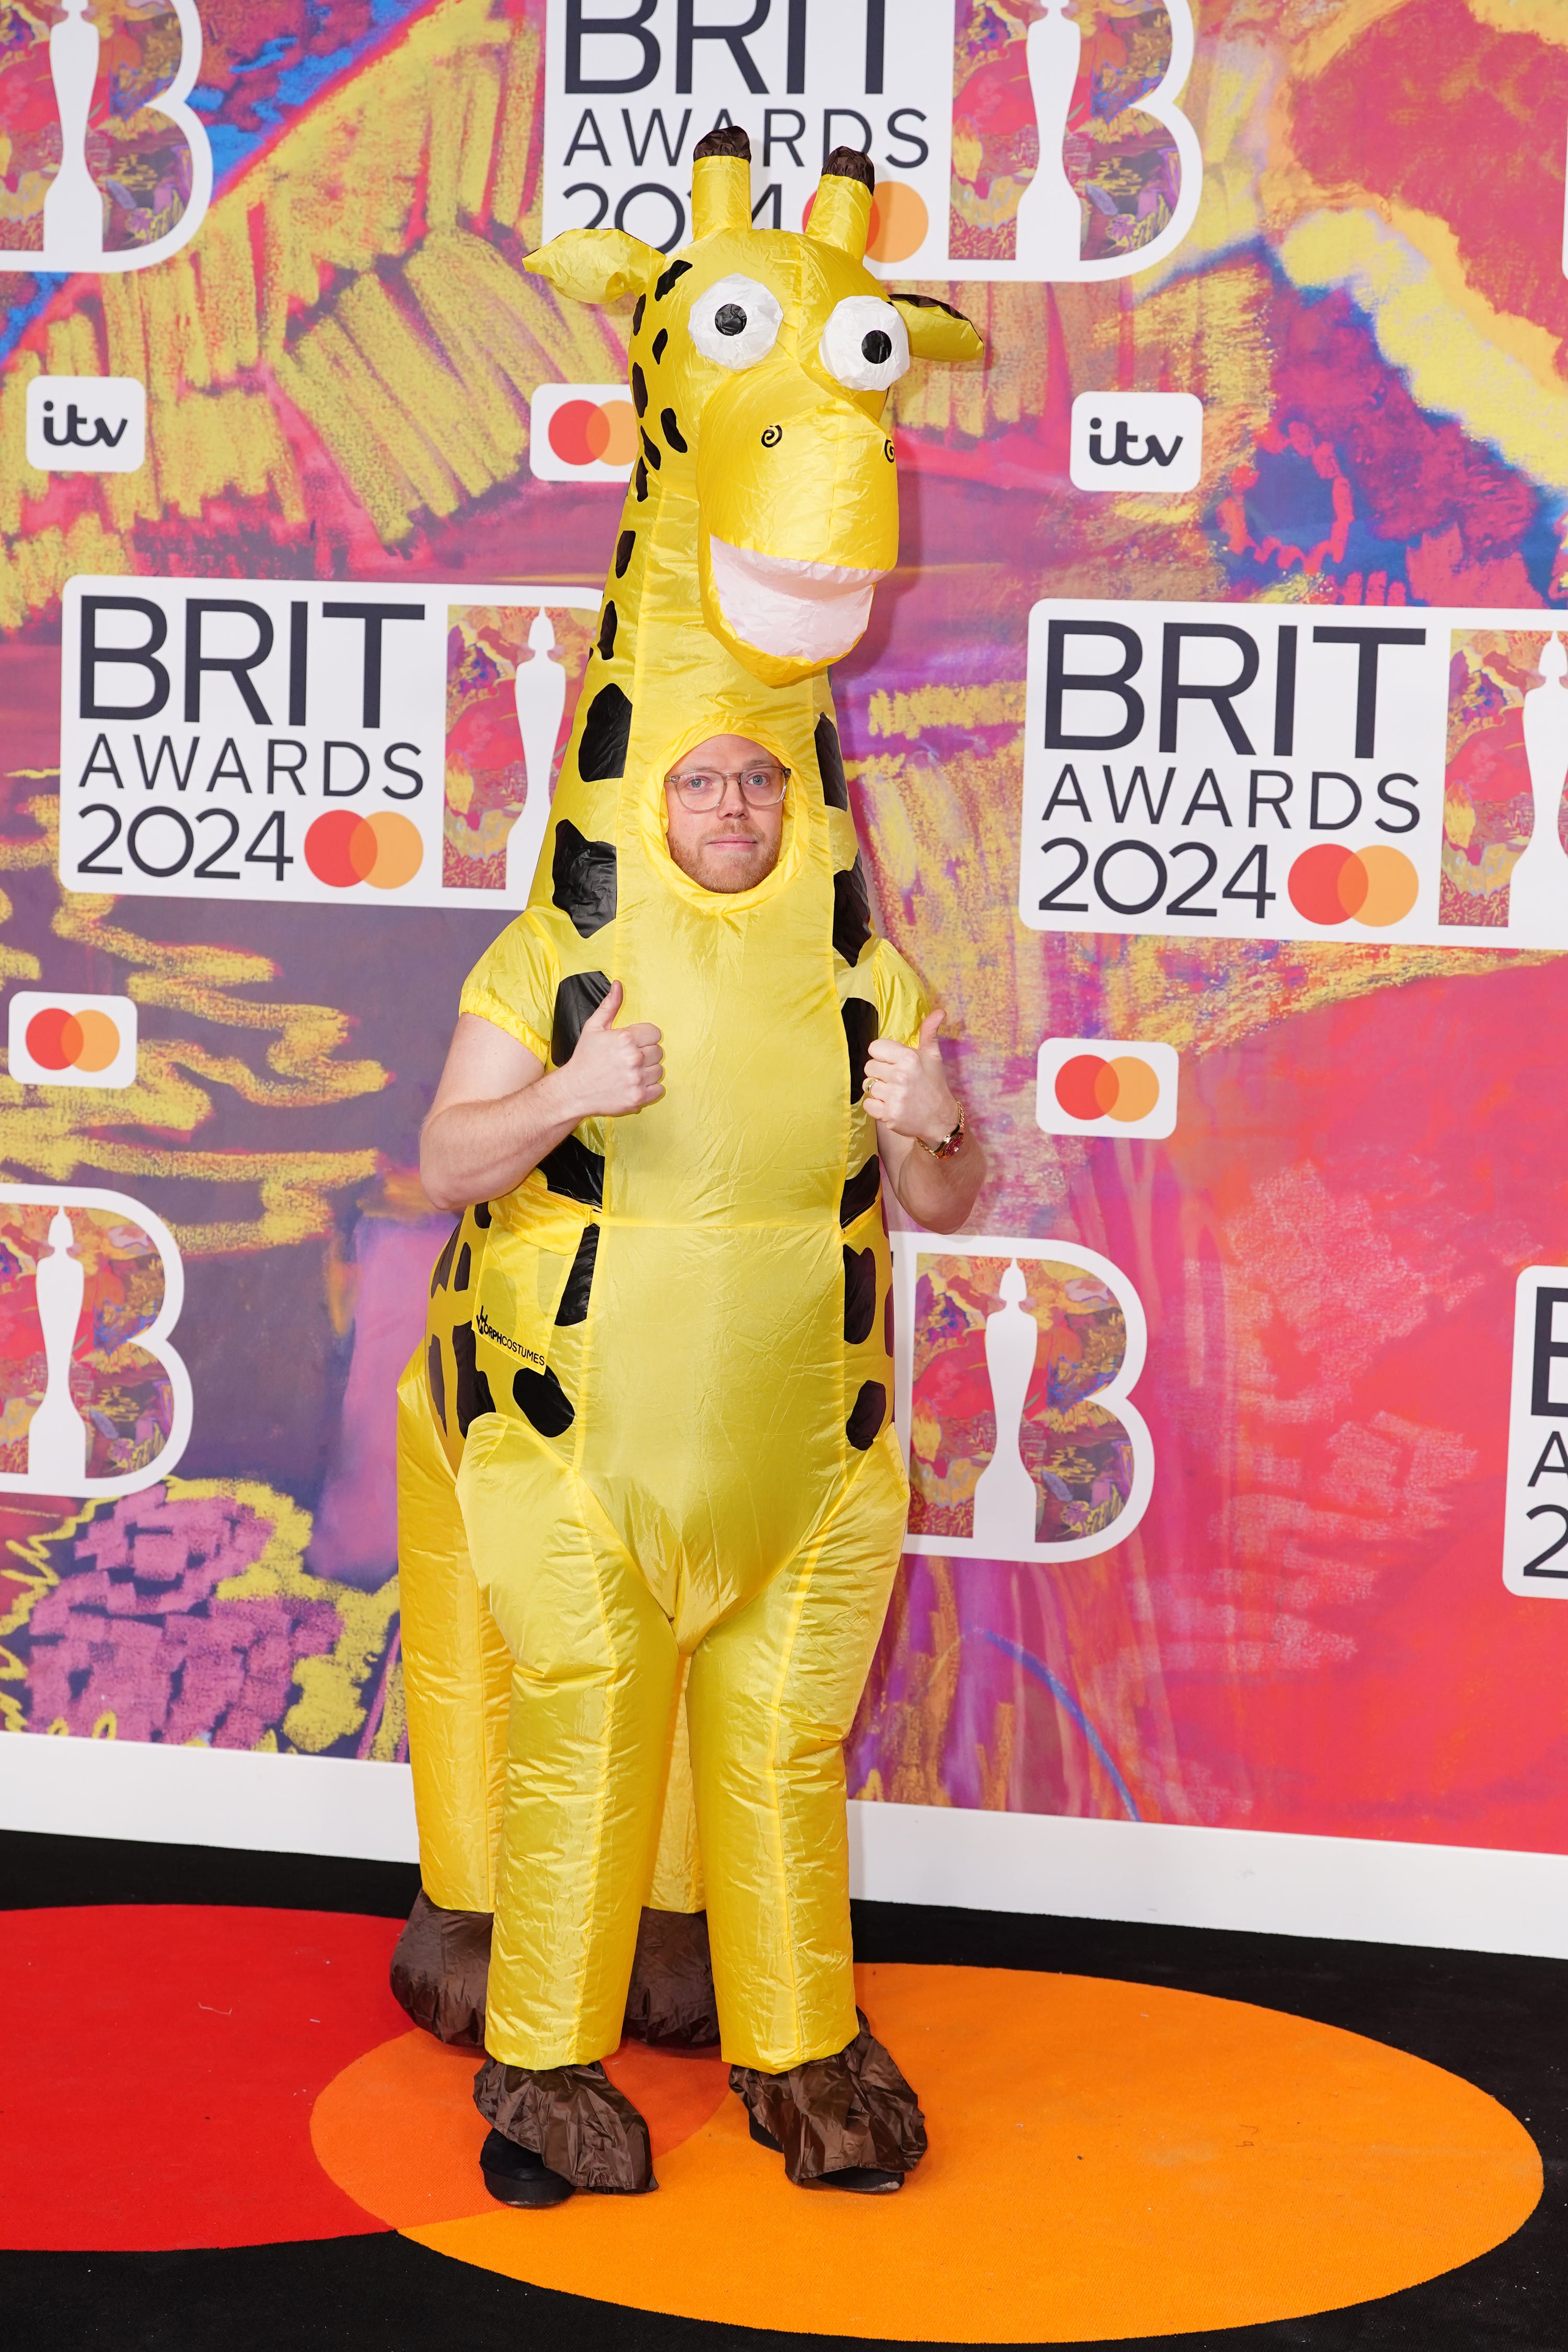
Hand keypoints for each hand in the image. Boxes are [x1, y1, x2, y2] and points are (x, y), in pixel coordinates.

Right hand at [560, 980, 662, 1117]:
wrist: (574, 1090)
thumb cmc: (584, 1058)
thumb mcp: (593, 1027)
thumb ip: (610, 1005)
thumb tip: (619, 984)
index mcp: (625, 1038)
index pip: (655, 1033)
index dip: (645, 1038)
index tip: (634, 1044)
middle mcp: (633, 1058)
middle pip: (658, 1052)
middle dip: (646, 1054)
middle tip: (629, 1059)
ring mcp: (637, 1079)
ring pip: (659, 1071)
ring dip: (648, 1072)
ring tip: (631, 1072)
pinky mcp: (639, 1098)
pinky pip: (659, 1089)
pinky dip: (650, 1089)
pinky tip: (635, 1085)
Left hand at [863, 1010, 957, 1145]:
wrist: (940, 1119)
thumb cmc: (934, 1084)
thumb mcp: (933, 1056)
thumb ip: (929, 1032)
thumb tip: (939, 1011)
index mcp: (908, 1058)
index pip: (874, 1048)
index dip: (882, 1056)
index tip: (893, 1063)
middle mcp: (900, 1076)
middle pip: (869, 1067)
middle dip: (880, 1074)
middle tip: (896, 1081)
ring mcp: (894, 1097)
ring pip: (867, 1086)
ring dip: (878, 1091)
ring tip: (894, 1093)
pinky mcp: (889, 1115)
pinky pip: (867, 1105)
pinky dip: (876, 1107)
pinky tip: (890, 1105)